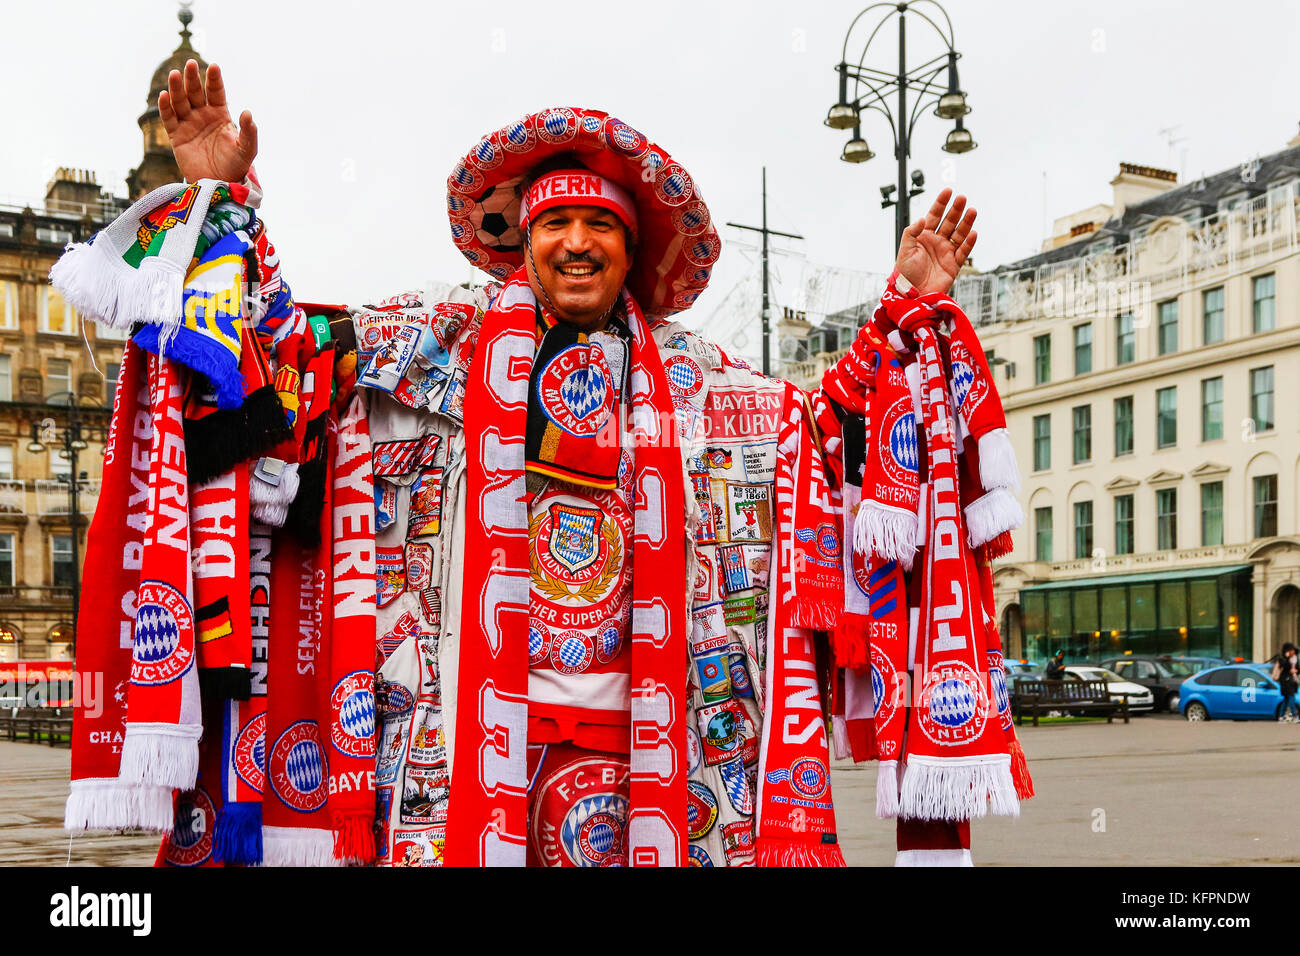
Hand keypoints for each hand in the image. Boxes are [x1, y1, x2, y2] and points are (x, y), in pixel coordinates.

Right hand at [158, 60, 257, 183]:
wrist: (219, 183)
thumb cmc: (235, 165)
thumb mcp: (247, 149)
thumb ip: (249, 132)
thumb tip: (248, 113)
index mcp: (220, 114)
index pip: (216, 92)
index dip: (214, 79)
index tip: (214, 66)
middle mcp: (202, 115)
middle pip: (195, 92)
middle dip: (193, 78)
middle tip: (191, 64)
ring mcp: (188, 124)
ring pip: (180, 101)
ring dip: (177, 88)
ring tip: (175, 74)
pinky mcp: (176, 135)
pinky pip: (168, 118)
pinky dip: (165, 107)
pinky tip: (164, 96)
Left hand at [895, 188, 976, 294]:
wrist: (911, 294)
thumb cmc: (905, 274)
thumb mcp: (904, 250)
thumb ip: (911, 232)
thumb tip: (923, 218)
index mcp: (924, 236)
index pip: (934, 215)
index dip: (941, 203)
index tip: (948, 191)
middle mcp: (937, 242)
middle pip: (949, 222)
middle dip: (956, 210)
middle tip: (962, 198)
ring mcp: (946, 252)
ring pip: (959, 234)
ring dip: (966, 222)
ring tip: (972, 211)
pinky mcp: (954, 265)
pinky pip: (964, 252)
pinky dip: (969, 243)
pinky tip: (973, 233)